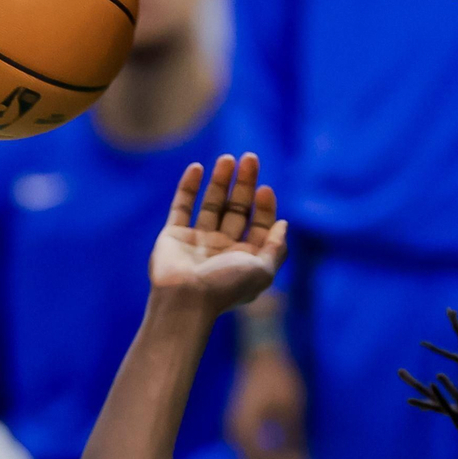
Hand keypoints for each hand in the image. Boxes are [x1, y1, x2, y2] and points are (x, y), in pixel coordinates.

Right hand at [150, 154, 286, 312]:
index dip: (264, 206)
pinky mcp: (173, 236)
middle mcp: (222, 248)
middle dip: (244, 184)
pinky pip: (181, 206)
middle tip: (250, 158)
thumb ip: (277, 248)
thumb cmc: (226, 287)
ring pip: (211, 204)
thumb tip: (284, 224)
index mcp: (244, 257)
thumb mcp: (263, 270)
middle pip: (236, 209)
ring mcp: (197, 241)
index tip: (264, 189)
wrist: (185, 300)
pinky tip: (197, 167)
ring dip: (220, 180)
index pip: (259, 225)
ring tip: (228, 158)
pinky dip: (188, 187)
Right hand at [227, 342, 308, 458]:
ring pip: (250, 458)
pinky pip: (250, 448)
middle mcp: (234, 433)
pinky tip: (283, 457)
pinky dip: (265, 456)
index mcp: (245, 430)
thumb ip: (292, 441)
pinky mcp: (239, 423)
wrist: (262, 355)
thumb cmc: (278, 379)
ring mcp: (234, 428)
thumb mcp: (291, 410)